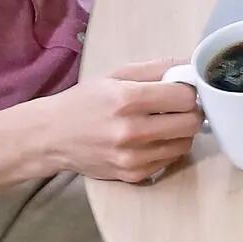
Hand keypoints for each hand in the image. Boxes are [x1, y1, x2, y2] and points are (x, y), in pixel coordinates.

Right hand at [36, 60, 202, 184]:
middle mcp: (131, 131)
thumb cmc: (84, 102)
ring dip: (181, 132)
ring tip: (163, 123)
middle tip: (177, 108)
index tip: (182, 91)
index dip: (189, 92)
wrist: (50, 136)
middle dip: (190, 113)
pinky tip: (151, 139)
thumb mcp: (115, 76)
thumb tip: (192, 66)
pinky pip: (170, 160)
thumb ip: (156, 69)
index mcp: (126, 100)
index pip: (185, 97)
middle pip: (191, 123)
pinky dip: (167, 148)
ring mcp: (133, 157)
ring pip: (185, 144)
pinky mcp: (134, 175)